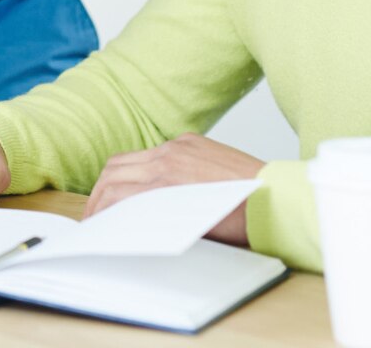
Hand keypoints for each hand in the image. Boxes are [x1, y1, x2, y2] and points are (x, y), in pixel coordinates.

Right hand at [85, 133, 263, 244]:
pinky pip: (154, 150)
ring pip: (129, 158)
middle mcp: (166, 158)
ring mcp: (177, 146)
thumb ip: (155, 218)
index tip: (94, 221)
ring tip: (112, 195)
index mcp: (164, 182)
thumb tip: (132, 221)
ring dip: (116, 176)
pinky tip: (143, 181)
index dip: (98, 208)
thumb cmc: (240, 221)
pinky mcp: (190, 140)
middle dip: (98, 192)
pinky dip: (141, 166)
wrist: (277, 200)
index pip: (114, 192)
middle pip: (113, 170)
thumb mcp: (191, 229)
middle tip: (94, 210)